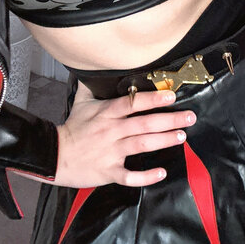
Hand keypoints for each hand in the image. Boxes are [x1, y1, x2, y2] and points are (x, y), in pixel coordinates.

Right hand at [54, 82, 195, 188]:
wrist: (55, 156)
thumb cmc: (73, 128)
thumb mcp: (81, 102)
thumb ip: (92, 85)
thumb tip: (95, 67)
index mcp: (106, 113)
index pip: (131, 103)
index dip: (152, 99)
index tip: (171, 96)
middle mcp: (111, 131)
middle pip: (143, 123)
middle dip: (168, 120)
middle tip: (189, 117)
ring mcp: (110, 152)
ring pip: (141, 145)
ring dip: (163, 141)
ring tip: (181, 137)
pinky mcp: (109, 171)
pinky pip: (129, 175)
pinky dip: (145, 176)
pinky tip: (161, 173)